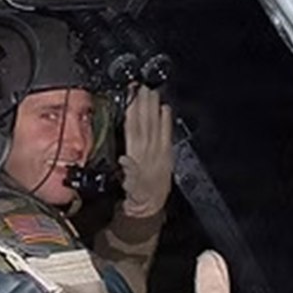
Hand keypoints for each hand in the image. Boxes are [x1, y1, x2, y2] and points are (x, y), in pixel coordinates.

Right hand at [120, 86, 173, 217]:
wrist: (151, 206)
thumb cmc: (135, 193)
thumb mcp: (128, 184)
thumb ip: (128, 171)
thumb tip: (124, 159)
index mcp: (136, 157)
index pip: (133, 129)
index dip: (132, 111)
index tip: (131, 95)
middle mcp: (150, 152)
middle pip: (146, 123)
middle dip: (143, 104)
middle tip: (142, 86)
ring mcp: (160, 152)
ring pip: (155, 126)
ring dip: (154, 108)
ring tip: (152, 92)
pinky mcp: (168, 154)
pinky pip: (167, 135)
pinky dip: (167, 121)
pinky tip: (166, 108)